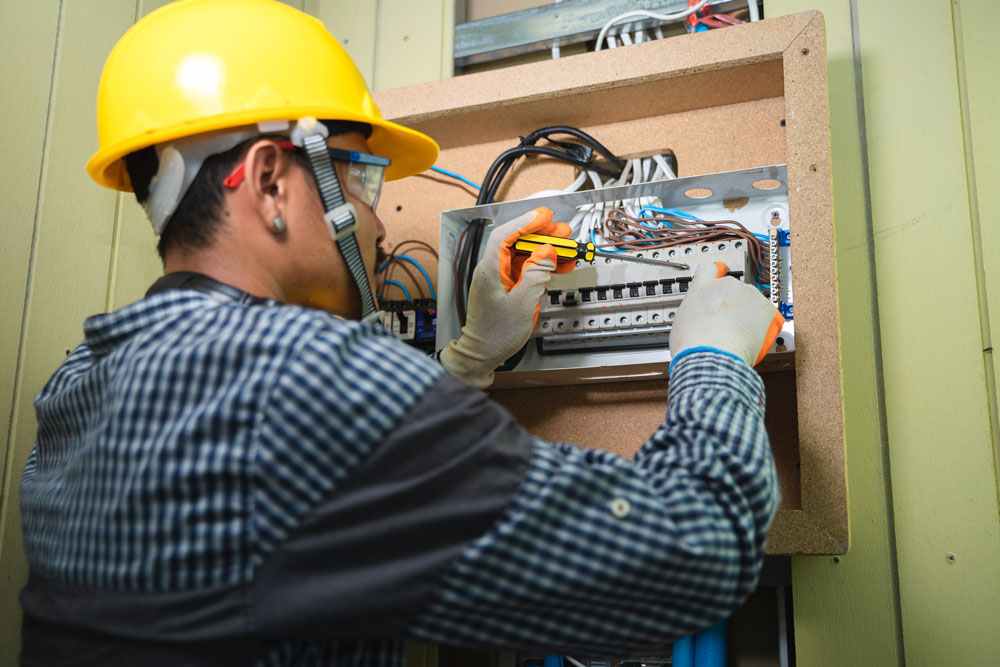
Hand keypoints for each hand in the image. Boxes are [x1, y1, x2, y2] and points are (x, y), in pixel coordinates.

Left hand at [440, 207, 572, 387]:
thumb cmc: (495, 335)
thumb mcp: (522, 304)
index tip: (543, 216)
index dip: (525, 222)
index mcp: (489, 270)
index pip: (505, 235)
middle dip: (541, 235)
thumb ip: (535, 275)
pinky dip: (542, 266)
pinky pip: (525, 269)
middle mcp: (491, 270)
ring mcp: (498, 279)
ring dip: (545, 250)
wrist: (482, 354)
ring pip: (523, 255)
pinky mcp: (505, 287)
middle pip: (516, 242)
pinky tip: (559, 265)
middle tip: (563, 232)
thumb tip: (546, 253)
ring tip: (567, 248)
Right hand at [669, 262, 783, 369]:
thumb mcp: (682, 320)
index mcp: (703, 286)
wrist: (710, 355)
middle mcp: (726, 284)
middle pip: (732, 288)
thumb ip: (694, 310)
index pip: (710, 269)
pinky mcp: (766, 307)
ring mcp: (748, 294)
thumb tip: (700, 315)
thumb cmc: (693, 343)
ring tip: (739, 334)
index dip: (715, 273)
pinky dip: (763, 324)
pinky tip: (753, 336)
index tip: (720, 273)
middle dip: (732, 302)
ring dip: (748, 313)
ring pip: (751, 301)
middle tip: (728, 322)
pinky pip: (767, 313)